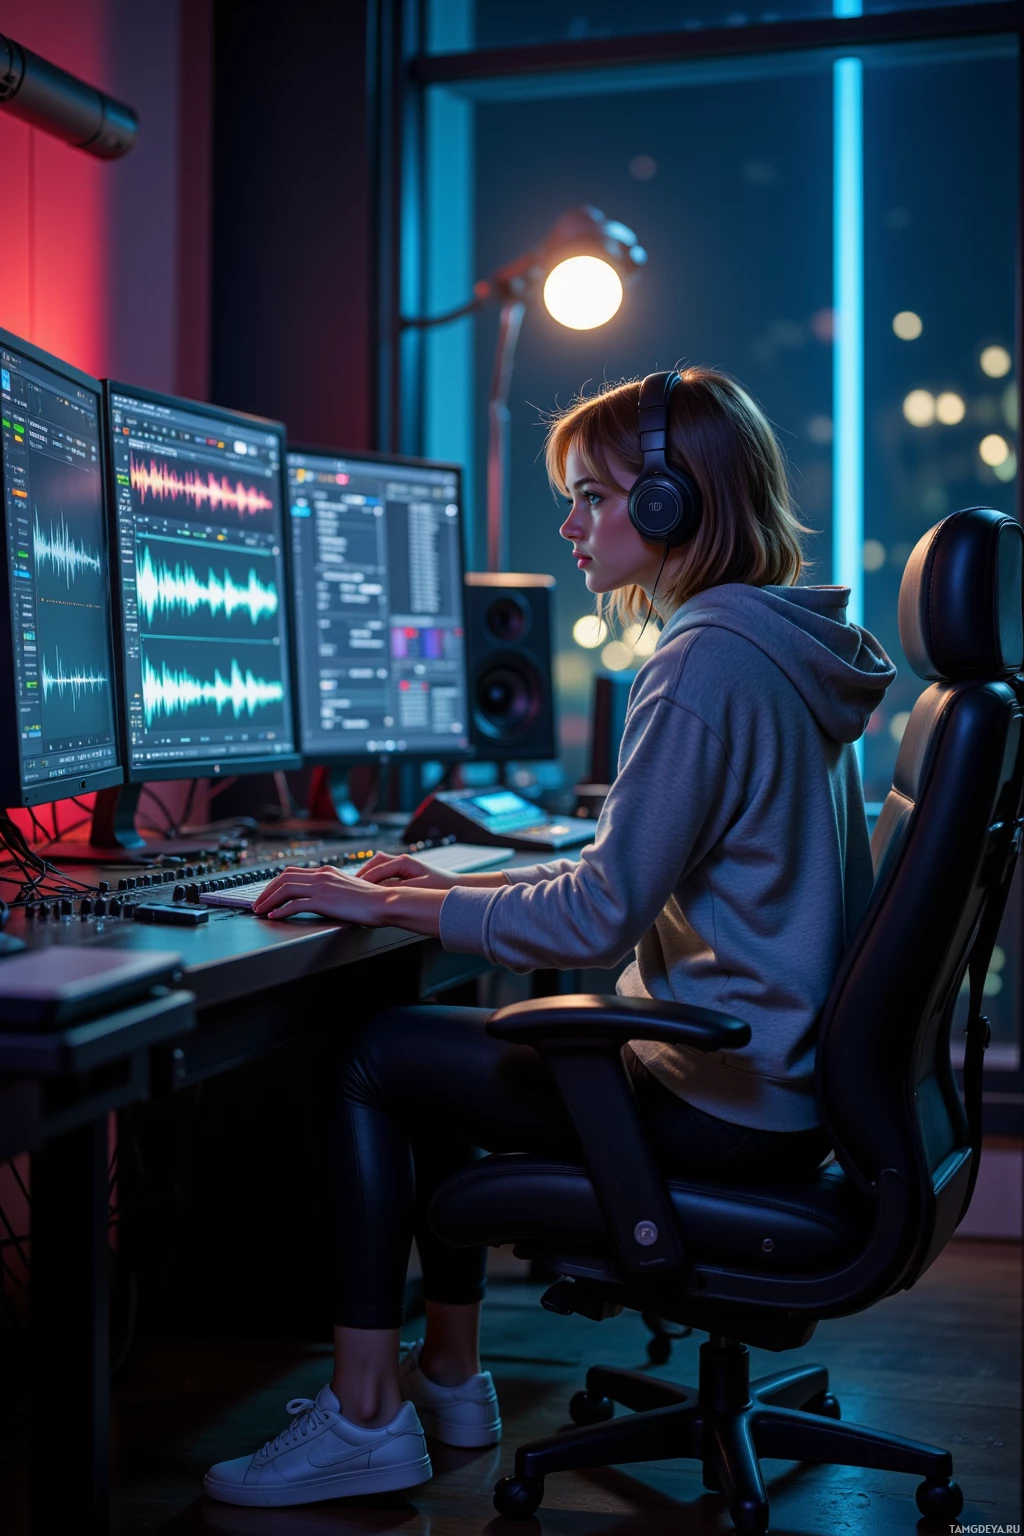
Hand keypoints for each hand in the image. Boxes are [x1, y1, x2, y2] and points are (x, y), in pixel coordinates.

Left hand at [252, 864, 391, 922]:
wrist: (385, 902)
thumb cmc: (372, 900)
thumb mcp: (349, 889)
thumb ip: (334, 890)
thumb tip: (324, 899)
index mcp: (327, 872)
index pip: (292, 872)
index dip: (275, 883)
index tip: (268, 894)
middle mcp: (322, 876)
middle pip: (283, 878)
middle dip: (266, 891)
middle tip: (257, 904)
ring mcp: (322, 887)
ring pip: (285, 889)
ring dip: (268, 900)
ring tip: (259, 911)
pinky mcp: (324, 901)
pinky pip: (294, 904)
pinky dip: (280, 910)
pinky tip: (273, 917)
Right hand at [354, 852, 455, 890]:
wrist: (455, 888)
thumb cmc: (440, 888)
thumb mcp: (417, 890)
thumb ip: (396, 889)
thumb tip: (376, 891)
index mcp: (404, 861)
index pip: (377, 869)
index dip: (364, 880)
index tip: (351, 889)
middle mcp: (402, 860)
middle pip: (374, 863)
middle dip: (361, 874)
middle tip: (348, 887)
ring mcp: (402, 865)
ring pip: (378, 866)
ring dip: (367, 876)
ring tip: (356, 888)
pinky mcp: (404, 872)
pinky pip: (384, 873)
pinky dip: (375, 879)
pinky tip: (370, 889)